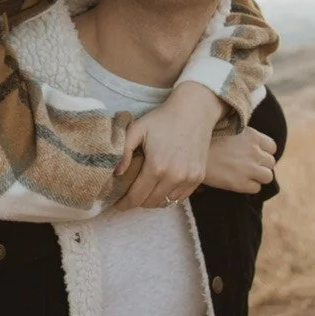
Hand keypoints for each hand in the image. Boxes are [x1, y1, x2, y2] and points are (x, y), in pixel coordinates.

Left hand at [113, 82, 225, 210]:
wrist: (194, 111)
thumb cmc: (162, 119)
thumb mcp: (137, 129)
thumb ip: (123, 151)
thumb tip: (116, 173)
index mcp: (156, 166)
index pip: (137, 197)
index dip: (125, 204)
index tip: (117, 205)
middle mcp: (174, 176)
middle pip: (150, 203)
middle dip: (137, 202)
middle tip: (129, 196)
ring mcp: (188, 178)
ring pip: (166, 202)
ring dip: (153, 200)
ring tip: (145, 192)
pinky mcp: (198, 177)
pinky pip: (180, 197)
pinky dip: (169, 196)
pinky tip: (161, 188)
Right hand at [200, 125, 276, 194]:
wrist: (189, 154)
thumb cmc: (204, 139)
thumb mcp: (226, 126)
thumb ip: (241, 134)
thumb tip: (245, 140)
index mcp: (252, 136)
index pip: (272, 147)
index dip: (264, 152)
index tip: (255, 155)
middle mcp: (254, 152)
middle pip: (271, 162)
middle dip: (262, 165)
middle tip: (248, 167)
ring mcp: (249, 168)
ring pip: (268, 177)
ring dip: (259, 177)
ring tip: (245, 176)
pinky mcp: (240, 183)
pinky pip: (256, 188)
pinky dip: (249, 187)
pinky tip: (237, 182)